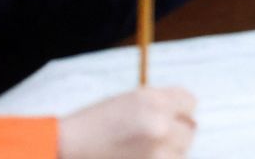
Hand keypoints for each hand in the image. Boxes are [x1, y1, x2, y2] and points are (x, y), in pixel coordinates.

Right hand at [58, 87, 197, 158]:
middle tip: (148, 139)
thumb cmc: (93, 126)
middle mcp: (160, 125)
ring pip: (181, 152)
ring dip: (166, 152)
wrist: (64, 150)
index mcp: (154, 101)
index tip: (168, 117)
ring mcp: (157, 152)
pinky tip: (136, 158)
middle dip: (174, 133)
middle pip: (189, 129)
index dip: (178, 110)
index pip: (189, 102)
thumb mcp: (128, 101)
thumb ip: (160, 103)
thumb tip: (188, 113)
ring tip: (138, 151)